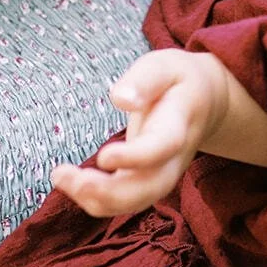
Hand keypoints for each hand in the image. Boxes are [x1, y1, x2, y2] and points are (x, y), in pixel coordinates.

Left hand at [51, 51, 229, 216]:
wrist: (206, 101)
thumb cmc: (178, 79)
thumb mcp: (164, 66)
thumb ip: (144, 80)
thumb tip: (119, 99)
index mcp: (179, 122)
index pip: (163, 146)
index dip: (136, 157)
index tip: (103, 157)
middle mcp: (175, 157)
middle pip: (151, 187)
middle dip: (111, 192)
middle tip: (71, 179)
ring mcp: (163, 173)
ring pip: (138, 200)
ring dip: (98, 199)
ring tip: (61, 178)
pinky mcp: (148, 179)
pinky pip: (126, 200)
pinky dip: (97, 199)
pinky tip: (69, 182)